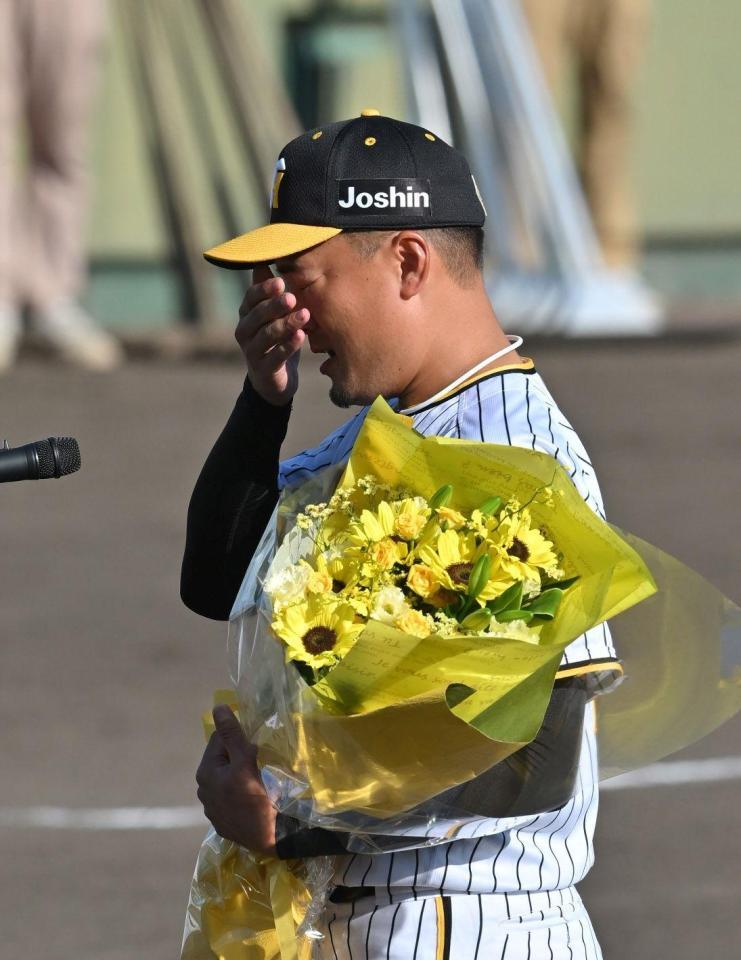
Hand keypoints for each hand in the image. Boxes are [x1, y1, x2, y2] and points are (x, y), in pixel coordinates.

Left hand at [196, 704, 277, 854]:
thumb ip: (231, 734)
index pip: (219, 740)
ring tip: (259, 781)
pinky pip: (232, 799)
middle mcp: (203, 791)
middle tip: (260, 763)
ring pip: (228, 780)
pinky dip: (241, 794)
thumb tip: (218, 707)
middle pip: (223, 761)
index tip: (255, 746)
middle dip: (239, 757)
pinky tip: (255, 798)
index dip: (239, 738)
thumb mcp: (245, 760)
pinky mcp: (224, 824)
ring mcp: (213, 810)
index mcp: (205, 772)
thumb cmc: (257, 796)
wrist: (270, 838)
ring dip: (240, 776)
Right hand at [235, 265, 308, 405]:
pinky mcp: (264, 370)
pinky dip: (288, 346)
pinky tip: (301, 337)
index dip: (264, 289)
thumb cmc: (276, 339)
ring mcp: (252, 352)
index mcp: (246, 314)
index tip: (280, 281)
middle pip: (257, 315)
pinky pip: (276, 356)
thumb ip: (270, 290)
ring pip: (267, 335)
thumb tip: (267, 257)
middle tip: (293, 297)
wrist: (275, 380)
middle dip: (275, 305)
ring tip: (304, 315)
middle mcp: (244, 331)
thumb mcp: (274, 313)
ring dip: (286, 324)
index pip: (251, 297)